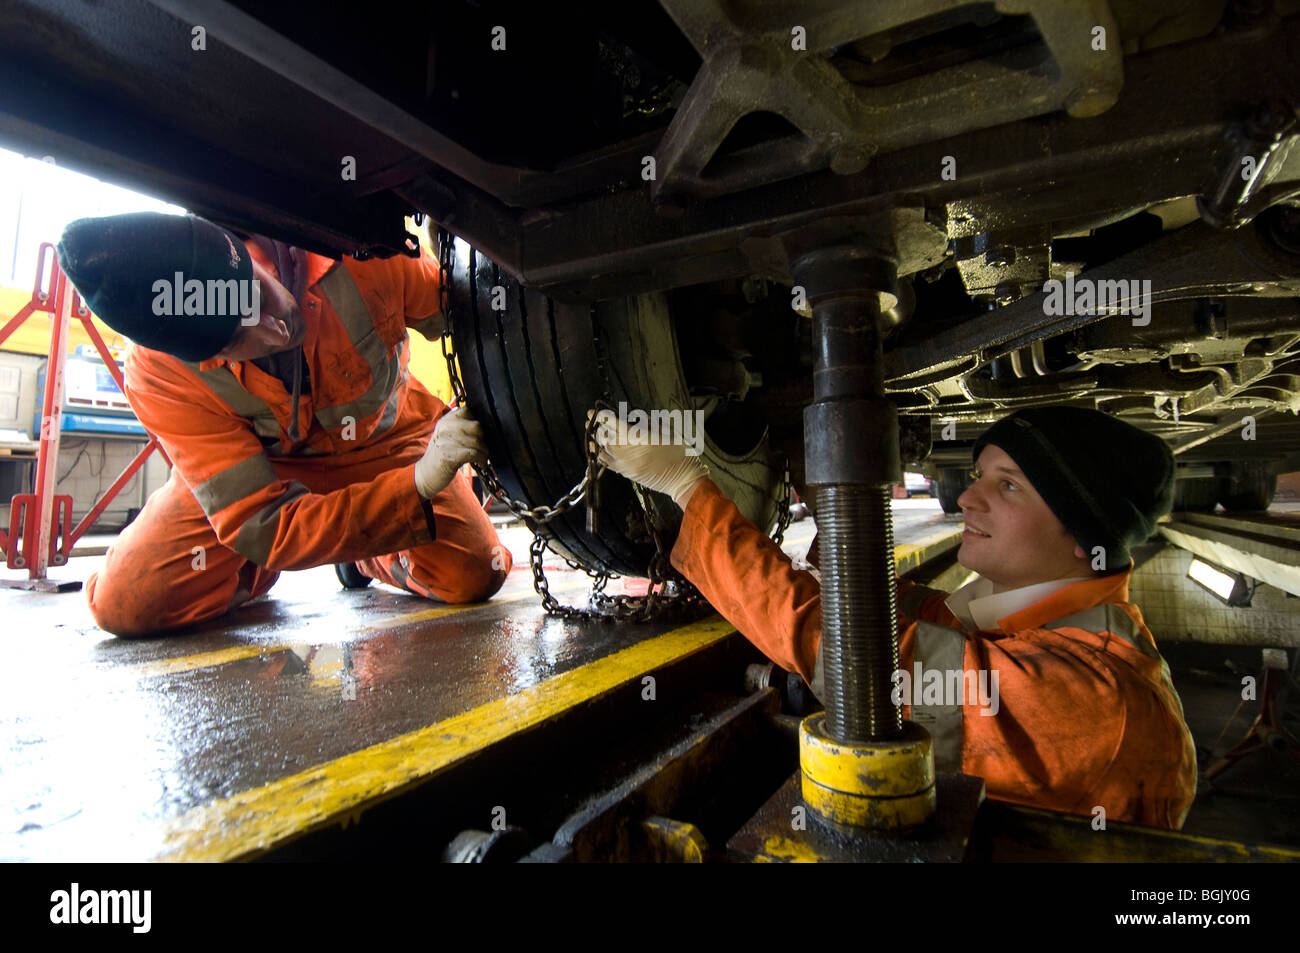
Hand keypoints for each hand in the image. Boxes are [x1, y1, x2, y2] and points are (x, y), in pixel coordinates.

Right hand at [415, 406, 487, 498]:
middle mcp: (445, 428)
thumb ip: (461, 426)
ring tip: (482, 457)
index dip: (478, 422)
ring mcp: (446, 441)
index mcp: (445, 421)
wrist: (426, 473)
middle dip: (483, 438)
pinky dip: (481, 459)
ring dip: (484, 451)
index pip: (468, 411)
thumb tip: (484, 426)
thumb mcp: (446, 435)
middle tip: (482, 448)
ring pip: (477, 441)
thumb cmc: (441, 454)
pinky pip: (474, 453)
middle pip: (476, 426)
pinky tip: (480, 463)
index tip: (479, 434)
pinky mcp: (449, 456)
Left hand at [590, 407, 708, 505]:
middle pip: (605, 437)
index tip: (594, 412)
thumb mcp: (666, 431)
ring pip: (603, 450)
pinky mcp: (626, 474)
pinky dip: (599, 454)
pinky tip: (595, 448)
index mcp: (641, 438)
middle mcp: (630, 452)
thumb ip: (646, 424)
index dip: (602, 417)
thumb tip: (630, 419)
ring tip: (592, 432)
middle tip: (590, 419)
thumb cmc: (679, 452)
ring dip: (595, 440)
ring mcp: (626, 465)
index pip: (614, 425)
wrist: (683, 479)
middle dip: (596, 427)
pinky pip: (606, 463)